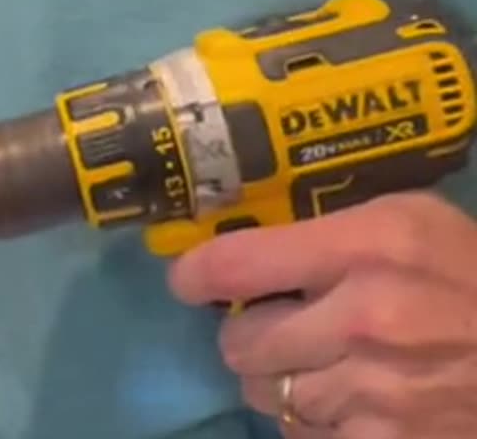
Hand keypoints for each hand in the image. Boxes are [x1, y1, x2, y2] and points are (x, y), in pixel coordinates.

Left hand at [168, 192, 476, 438]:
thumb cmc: (473, 277)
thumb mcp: (412, 222)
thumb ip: (327, 227)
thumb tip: (243, 240)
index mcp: (369, 247)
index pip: (233, 265)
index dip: (196, 274)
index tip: (191, 280)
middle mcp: (365, 318)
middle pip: (240, 341)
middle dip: (249, 335)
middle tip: (277, 326)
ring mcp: (376, 389)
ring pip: (266, 392)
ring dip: (281, 379)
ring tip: (324, 362)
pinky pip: (302, 434)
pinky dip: (315, 420)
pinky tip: (349, 398)